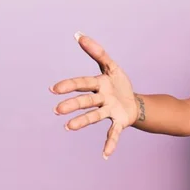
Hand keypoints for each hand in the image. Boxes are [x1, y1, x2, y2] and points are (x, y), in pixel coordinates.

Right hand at [50, 32, 138, 158]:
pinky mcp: (119, 121)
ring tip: (69, 127)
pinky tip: (105, 155)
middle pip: (86, 101)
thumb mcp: (111, 66)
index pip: (82, 84)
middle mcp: (101, 99)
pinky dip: (110, 144)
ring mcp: (109, 111)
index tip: (54, 89)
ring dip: (83, 122)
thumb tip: (78, 35)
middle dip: (73, 105)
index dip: (69, 86)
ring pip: (95, 116)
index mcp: (98, 85)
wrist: (134, 102)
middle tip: (57, 110)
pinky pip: (114, 133)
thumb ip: (97, 52)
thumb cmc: (119, 84)